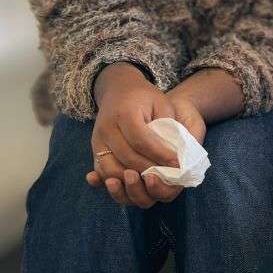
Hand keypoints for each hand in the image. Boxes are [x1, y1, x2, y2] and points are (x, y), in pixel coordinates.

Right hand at [85, 64, 180, 207]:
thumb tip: (177, 152)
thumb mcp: (161, 102)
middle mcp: (106, 128)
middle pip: (128, 158)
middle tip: (169, 176)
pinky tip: (134, 183)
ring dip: (133, 180)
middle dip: (150, 169)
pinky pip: (104, 170)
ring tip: (153, 181)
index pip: (142, 141)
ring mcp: (97, 141)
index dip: (161, 154)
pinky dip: (118, 180)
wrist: (118, 89)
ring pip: (112, 169)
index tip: (177, 164)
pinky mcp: (94, 149)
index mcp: (124, 114)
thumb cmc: (145, 96)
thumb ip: (168, 125)